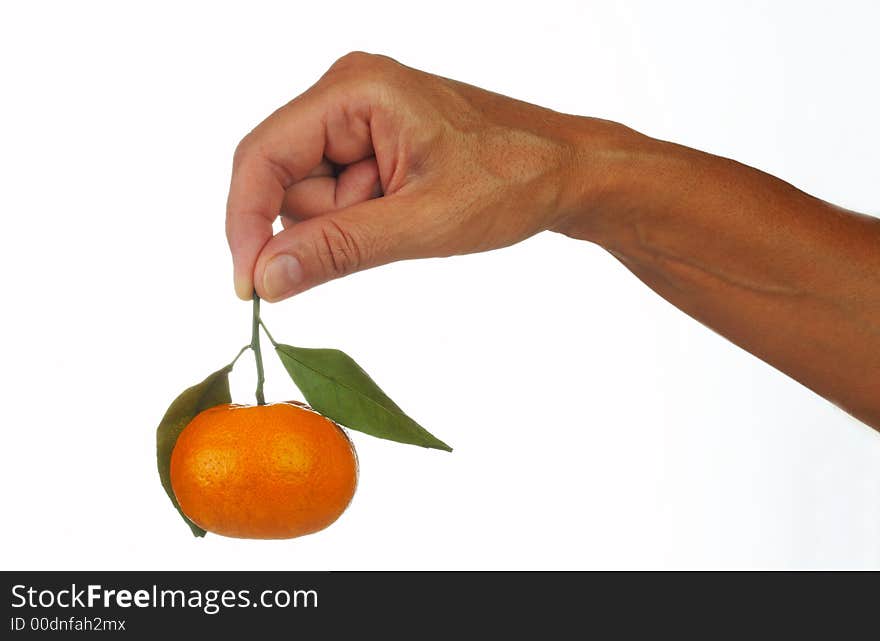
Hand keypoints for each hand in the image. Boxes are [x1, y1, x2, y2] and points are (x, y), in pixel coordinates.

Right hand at [226, 51, 620, 300]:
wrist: (565, 172)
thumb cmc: (511, 181)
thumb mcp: (421, 223)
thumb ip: (337, 248)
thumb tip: (266, 277)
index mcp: (354, 89)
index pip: (261, 157)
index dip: (246, 224)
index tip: (250, 287)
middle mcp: (347, 91)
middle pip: (284, 178)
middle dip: (324, 221)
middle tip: (390, 226)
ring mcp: (359, 114)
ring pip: (310, 192)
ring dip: (350, 221)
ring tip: (410, 212)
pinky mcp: (372, 137)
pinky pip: (338, 192)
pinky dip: (363, 216)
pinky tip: (408, 208)